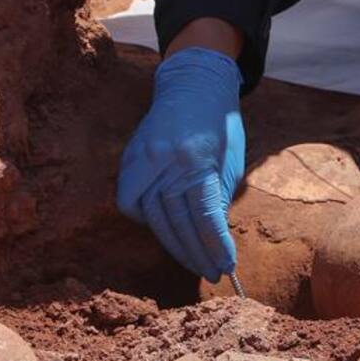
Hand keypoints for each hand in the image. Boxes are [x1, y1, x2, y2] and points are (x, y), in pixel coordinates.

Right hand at [117, 47, 244, 281]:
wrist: (193, 87)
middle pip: (178, 222)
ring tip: (195, 262)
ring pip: (154, 218)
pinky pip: (131, 202)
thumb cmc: (220, 126)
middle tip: (213, 273)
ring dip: (176, 246)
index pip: (205, 216)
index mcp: (197, 160)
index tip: (226, 267)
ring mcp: (143, 160)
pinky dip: (146, 221)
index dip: (215, 246)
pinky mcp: (129, 160)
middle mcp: (166, 161)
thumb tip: (213, 241)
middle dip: (197, 254)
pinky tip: (164, 232)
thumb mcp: (230, 163)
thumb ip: (218, 200)